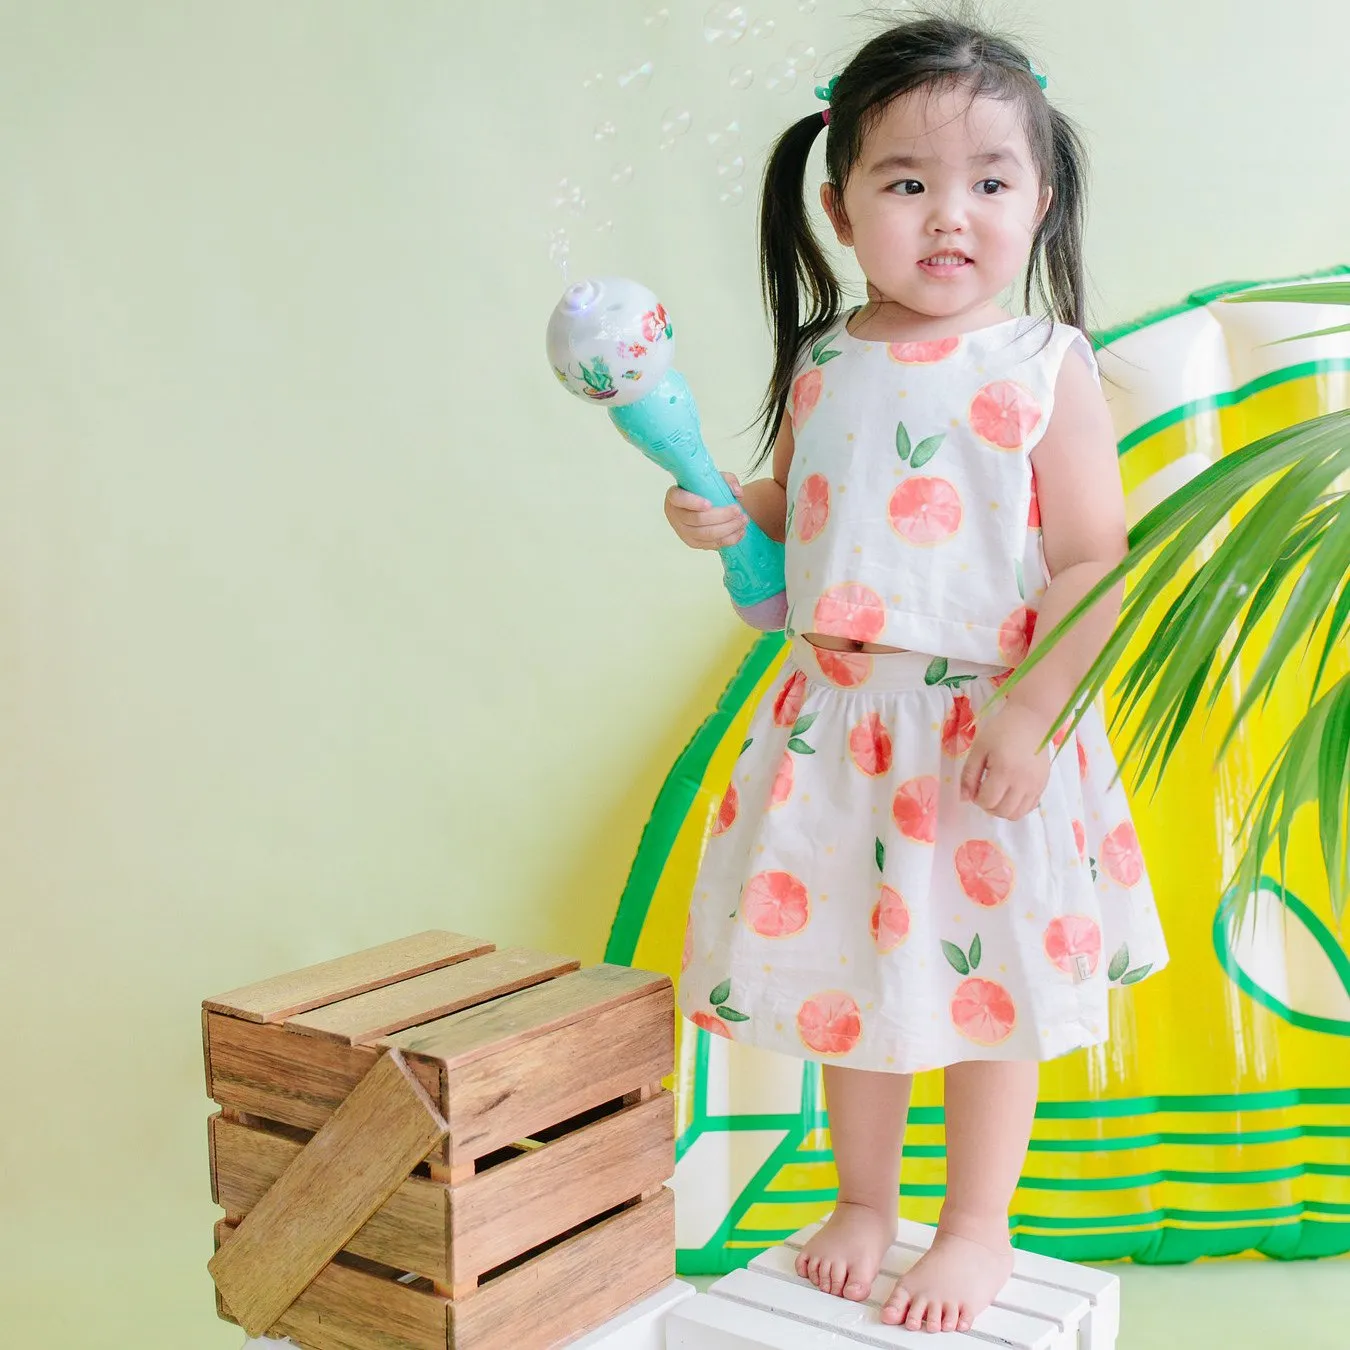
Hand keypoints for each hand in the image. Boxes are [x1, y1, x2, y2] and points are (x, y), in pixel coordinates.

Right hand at [664, 472, 747, 549]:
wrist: (698, 506)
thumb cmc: (704, 489)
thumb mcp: (714, 479)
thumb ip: (728, 480)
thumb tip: (738, 493)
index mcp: (674, 495)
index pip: (680, 499)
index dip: (693, 503)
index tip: (710, 503)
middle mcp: (675, 515)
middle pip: (697, 519)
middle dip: (721, 516)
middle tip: (738, 510)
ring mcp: (682, 531)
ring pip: (705, 534)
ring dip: (727, 529)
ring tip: (743, 521)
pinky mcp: (692, 543)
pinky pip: (710, 545)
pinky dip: (728, 540)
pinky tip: (740, 532)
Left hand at [959, 703, 1051, 820]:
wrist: (1031, 720)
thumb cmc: (1001, 731)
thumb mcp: (978, 749)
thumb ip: (968, 775)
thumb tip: (964, 799)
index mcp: (1004, 771)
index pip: (987, 801)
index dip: (976, 797)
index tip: (975, 784)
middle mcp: (1022, 783)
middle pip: (1002, 812)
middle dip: (988, 806)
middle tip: (985, 790)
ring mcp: (1036, 786)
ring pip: (1016, 815)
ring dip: (1002, 809)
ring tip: (997, 793)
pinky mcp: (1043, 785)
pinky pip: (1029, 808)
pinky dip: (1017, 806)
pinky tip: (1010, 792)